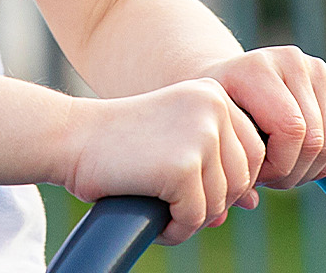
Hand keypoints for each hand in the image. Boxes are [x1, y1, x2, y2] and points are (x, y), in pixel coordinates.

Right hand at [62, 78, 266, 245]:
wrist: (71, 138)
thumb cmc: (119, 144)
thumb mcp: (176, 136)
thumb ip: (215, 159)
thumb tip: (254, 203)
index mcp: (215, 95)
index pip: (253, 154)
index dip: (225, 183)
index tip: (189, 190)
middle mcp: (214, 108)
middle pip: (243, 179)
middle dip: (212, 203)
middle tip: (175, 208)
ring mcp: (200, 135)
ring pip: (221, 201)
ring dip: (192, 219)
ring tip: (162, 213)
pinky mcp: (183, 166)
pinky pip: (195, 217)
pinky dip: (176, 230)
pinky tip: (155, 221)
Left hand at [197, 47, 325, 187]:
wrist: (227, 79)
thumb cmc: (218, 112)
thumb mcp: (214, 132)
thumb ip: (228, 166)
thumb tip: (250, 203)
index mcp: (257, 68)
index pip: (292, 130)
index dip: (279, 166)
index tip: (255, 176)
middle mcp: (290, 60)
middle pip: (315, 138)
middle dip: (293, 172)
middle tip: (269, 180)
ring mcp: (315, 67)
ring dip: (308, 169)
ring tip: (280, 170)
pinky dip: (325, 159)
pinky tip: (299, 162)